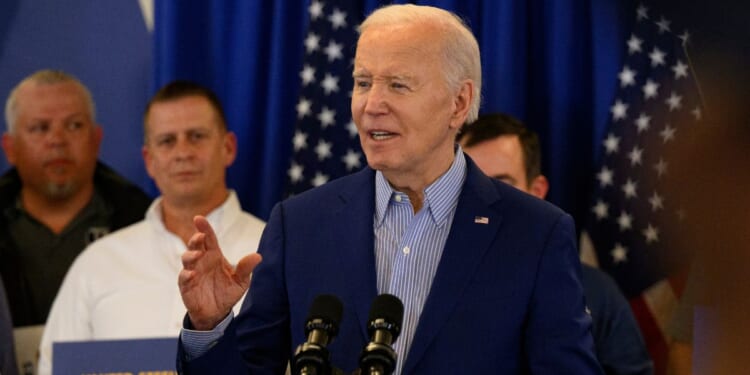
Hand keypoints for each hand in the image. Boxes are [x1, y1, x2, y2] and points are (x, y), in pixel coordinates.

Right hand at [178, 215, 261, 329]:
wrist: (217, 313)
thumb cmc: (227, 293)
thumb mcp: (241, 281)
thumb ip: (246, 268)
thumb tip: (258, 256)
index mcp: (214, 256)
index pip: (208, 239)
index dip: (204, 228)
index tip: (199, 218)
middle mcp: (202, 261)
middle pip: (195, 245)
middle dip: (195, 239)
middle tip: (200, 236)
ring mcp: (192, 272)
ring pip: (186, 258)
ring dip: (190, 255)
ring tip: (198, 254)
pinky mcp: (186, 286)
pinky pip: (183, 278)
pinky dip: (186, 275)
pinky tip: (192, 274)